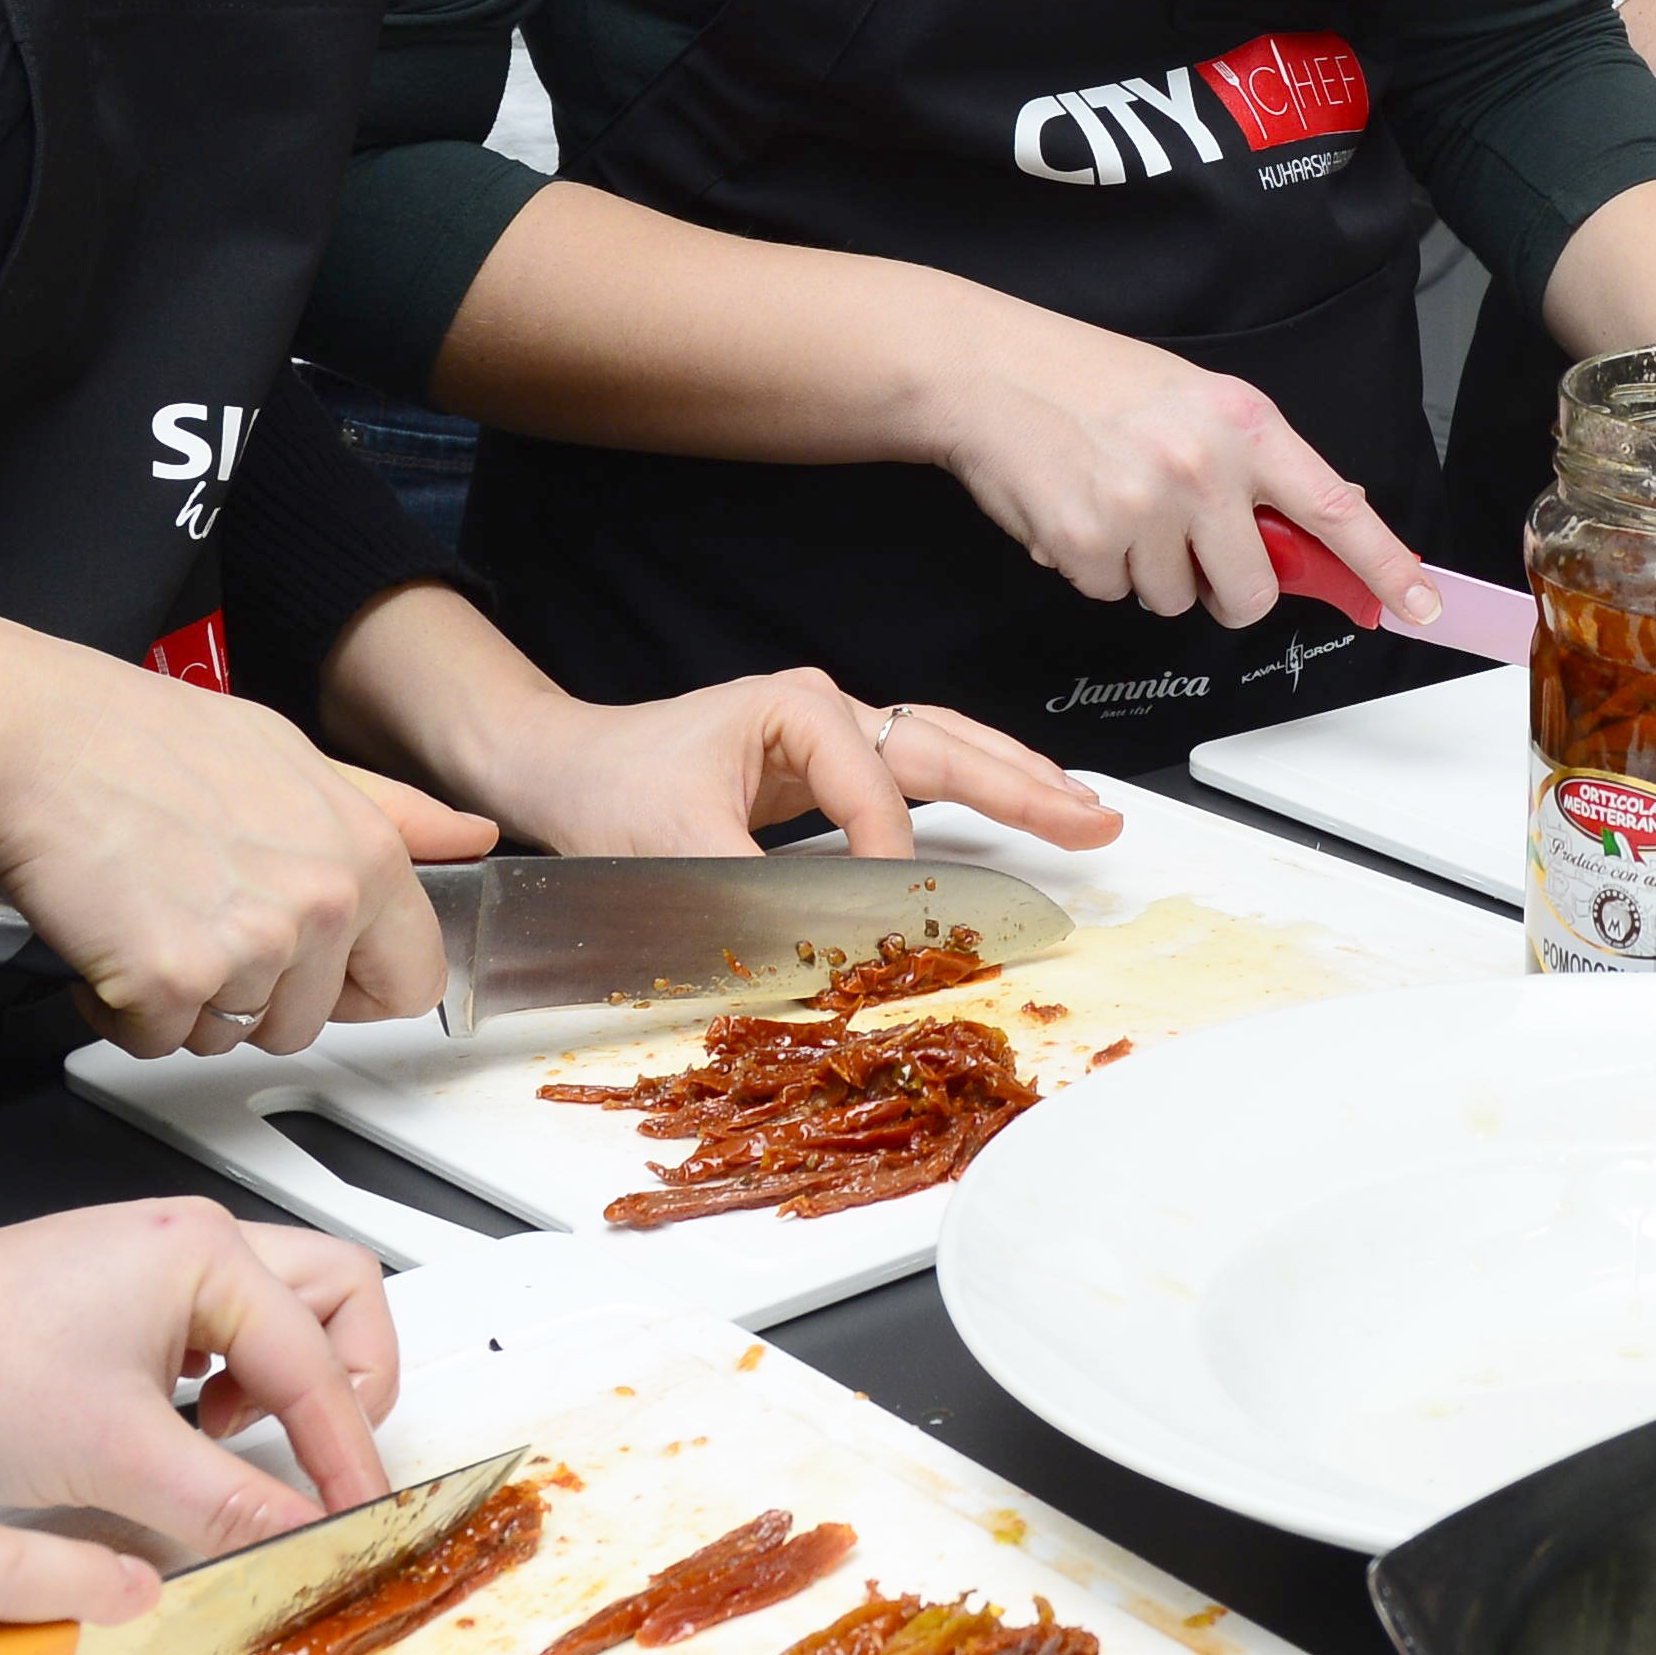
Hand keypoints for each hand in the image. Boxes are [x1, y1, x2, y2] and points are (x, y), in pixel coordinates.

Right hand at [0, 604, 480, 1058]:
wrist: (35, 741)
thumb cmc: (145, 740)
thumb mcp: (292, 754)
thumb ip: (390, 809)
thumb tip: (472, 836)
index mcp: (363, 855)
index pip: (414, 981)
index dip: (358, 989)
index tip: (315, 972)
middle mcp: (320, 906)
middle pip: (306, 1023)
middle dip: (248, 993)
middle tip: (197, 916)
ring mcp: (247, 950)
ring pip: (228, 1038)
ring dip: (184, 1001)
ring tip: (152, 913)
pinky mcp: (168, 984)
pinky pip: (156, 1042)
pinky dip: (123, 1007)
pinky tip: (111, 935)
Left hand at [0, 1202, 405, 1558]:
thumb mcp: (112, 1456)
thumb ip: (226, 1501)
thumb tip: (301, 1529)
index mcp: (203, 1251)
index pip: (322, 1357)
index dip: (347, 1451)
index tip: (357, 1517)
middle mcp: (183, 1248)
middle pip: (331, 1300)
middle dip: (345, 1385)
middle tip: (330, 1466)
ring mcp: (143, 1276)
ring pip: (273, 1319)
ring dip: (282, 1388)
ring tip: (243, 1455)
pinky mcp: (106, 1314)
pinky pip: (209, 1345)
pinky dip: (224, 1395)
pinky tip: (185, 1444)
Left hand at [452, 661, 1124, 861]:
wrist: (560, 766)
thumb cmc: (607, 795)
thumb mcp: (675, 849)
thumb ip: (758, 898)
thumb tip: (829, 949)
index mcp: (795, 709)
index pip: (878, 789)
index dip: (891, 862)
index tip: (893, 924)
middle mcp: (824, 706)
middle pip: (946, 742)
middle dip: (1025, 783)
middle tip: (1094, 818)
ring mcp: (830, 726)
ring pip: (944, 746)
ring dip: (1015, 779)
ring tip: (1082, 808)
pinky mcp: (826, 757)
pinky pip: (918, 768)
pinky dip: (974, 786)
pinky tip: (1016, 802)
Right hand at [912, 304, 1428, 632]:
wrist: (987, 368)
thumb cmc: (1088, 379)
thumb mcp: (1194, 401)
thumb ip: (1256, 465)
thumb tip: (1319, 524)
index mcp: (1245, 423)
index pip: (1335, 507)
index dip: (1384, 564)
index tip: (1419, 604)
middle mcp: (1204, 465)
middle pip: (1251, 591)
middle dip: (1221, 587)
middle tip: (1183, 544)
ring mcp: (1144, 507)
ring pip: (1174, 600)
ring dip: (1145, 570)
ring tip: (1112, 501)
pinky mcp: (1086, 541)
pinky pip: (1111, 594)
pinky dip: (1092, 566)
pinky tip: (1075, 510)